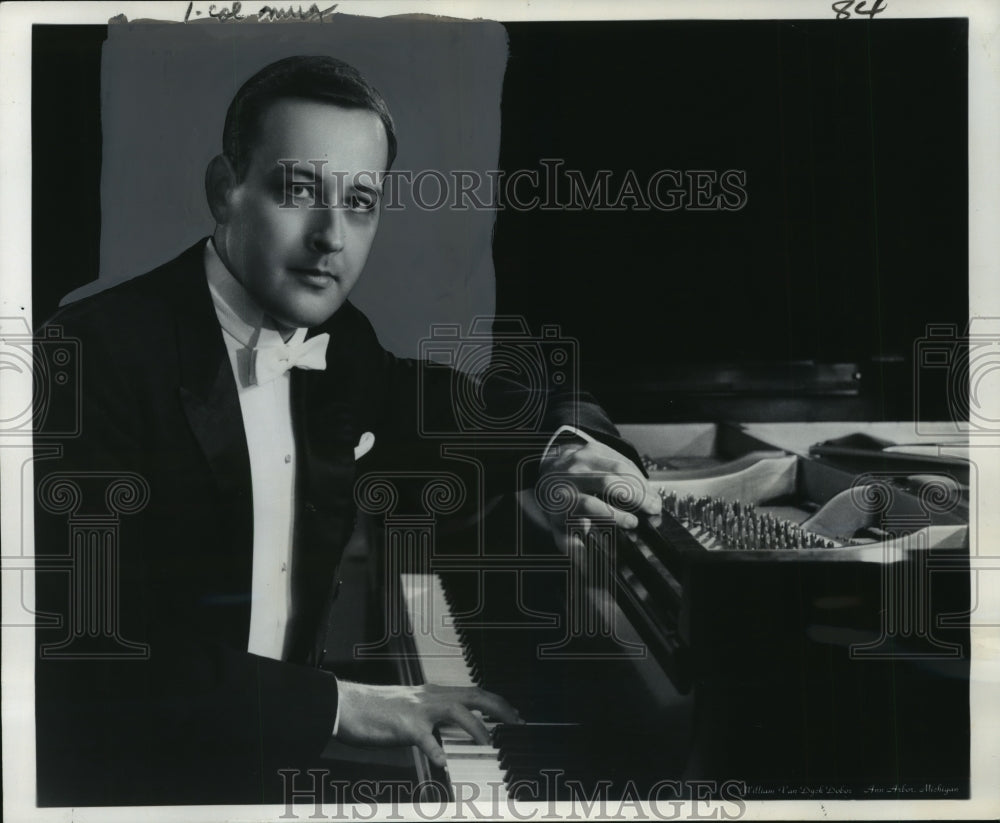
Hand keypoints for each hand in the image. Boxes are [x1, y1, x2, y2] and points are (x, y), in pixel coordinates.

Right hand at [334, 681, 521, 767]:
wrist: (347, 705)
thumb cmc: (375, 710)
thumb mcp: (410, 708)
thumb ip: (430, 717)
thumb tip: (447, 732)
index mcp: (432, 694)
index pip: (472, 692)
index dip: (495, 702)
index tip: (512, 714)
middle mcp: (429, 698)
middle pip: (472, 696)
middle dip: (498, 708)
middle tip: (516, 722)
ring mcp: (417, 710)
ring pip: (455, 711)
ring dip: (476, 727)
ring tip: (489, 743)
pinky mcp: (403, 726)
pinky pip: (425, 739)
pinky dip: (437, 751)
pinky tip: (444, 764)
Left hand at [538, 434, 660, 544]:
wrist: (549, 470)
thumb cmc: (559, 504)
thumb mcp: (558, 527)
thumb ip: (573, 547)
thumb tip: (588, 570)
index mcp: (563, 498)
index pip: (589, 505)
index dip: (613, 514)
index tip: (633, 524)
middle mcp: (572, 475)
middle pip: (608, 482)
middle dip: (635, 496)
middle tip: (654, 509)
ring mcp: (583, 458)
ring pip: (618, 468)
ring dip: (641, 485)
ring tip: (655, 500)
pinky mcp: (595, 447)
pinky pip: (621, 458)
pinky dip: (637, 473)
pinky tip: (646, 487)